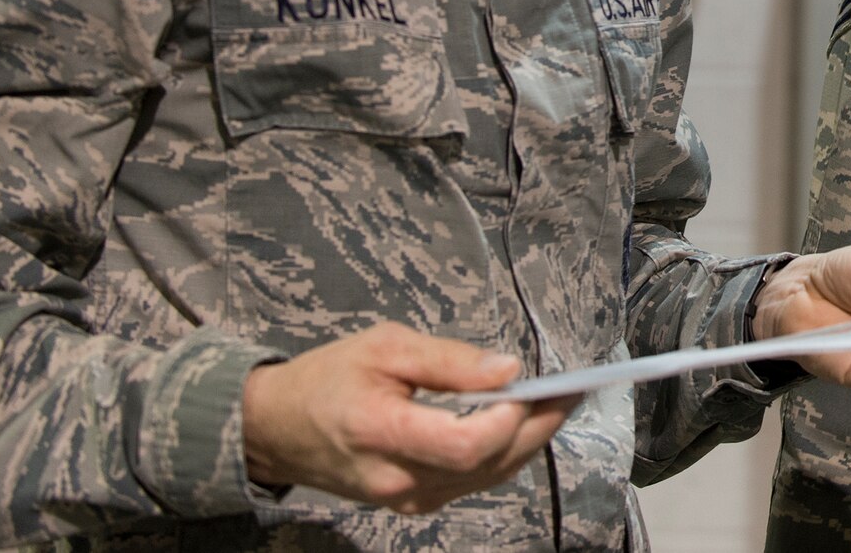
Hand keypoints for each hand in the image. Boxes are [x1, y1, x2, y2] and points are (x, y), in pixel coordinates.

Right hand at [242, 322, 577, 512]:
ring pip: (486, 478)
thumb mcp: (384, 347)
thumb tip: (508, 369)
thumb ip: (448, 361)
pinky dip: (503, 456)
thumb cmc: (328, 377)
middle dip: (538, 427)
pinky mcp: (411, 503)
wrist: (276, 428)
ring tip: (560, 404)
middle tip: (574, 391)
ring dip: (528, 442)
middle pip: (488, 465)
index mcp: (384, 433)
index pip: (466, 445)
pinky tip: (522, 427)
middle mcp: (398, 479)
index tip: (538, 384)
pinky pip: (471, 484)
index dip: (509, 419)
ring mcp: (406, 499)